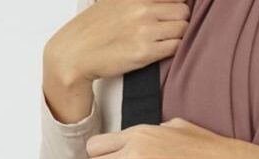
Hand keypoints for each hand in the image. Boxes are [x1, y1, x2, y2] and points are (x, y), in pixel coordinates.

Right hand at [43, 0, 189, 122]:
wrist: (75, 54)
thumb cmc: (93, 31)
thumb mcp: (114, 2)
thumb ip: (137, 1)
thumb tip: (161, 3)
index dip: (175, 4)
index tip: (172, 12)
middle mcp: (141, 9)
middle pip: (183, 11)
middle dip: (178, 20)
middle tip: (168, 28)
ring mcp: (145, 31)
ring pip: (183, 29)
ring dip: (178, 35)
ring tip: (164, 40)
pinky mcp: (145, 52)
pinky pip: (176, 47)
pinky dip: (174, 49)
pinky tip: (162, 49)